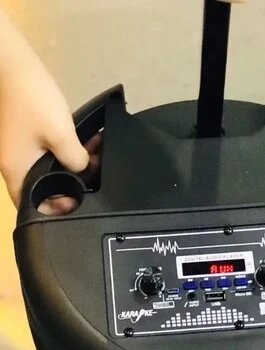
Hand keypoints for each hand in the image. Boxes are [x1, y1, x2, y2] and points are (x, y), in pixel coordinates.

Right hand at [0, 9, 89, 212]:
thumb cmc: (32, 100)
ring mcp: (17, 151)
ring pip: (47, 172)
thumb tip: (84, 171)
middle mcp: (14, 166)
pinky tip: (83, 146)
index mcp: (18, 171)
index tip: (78, 203)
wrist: (12, 64)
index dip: (56, 211)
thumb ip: (76, 160)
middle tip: (91, 181)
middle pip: (42, 191)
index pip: (34, 207)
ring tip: (93, 161)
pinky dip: (64, 155)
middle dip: (68, 188)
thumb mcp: (62, 135)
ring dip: (70, 169)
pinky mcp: (23, 138)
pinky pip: (45, 155)